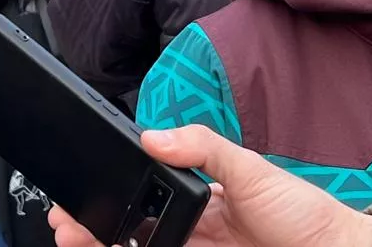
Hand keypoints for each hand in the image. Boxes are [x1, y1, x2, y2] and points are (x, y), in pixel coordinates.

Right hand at [47, 127, 371, 246]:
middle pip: (133, 228)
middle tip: (66, 222)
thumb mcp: (252, 169)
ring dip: (105, 242)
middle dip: (95, 223)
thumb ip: (204, 148)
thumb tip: (154, 136)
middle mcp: (195, 229)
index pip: (146, 191)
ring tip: (77, 238)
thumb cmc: (305, 215)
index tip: (84, 190)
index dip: (113, 192)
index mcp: (203, 196)